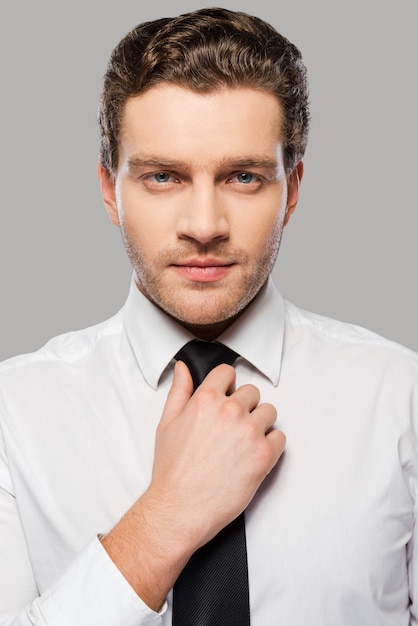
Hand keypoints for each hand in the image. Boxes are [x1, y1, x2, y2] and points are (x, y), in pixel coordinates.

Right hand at [146, 360, 285, 549]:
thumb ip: (179, 391)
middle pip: (252, 392)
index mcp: (206, 399)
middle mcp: (230, 410)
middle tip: (233, 428)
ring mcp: (249, 432)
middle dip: (244, 406)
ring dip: (260, 424)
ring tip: (244, 443)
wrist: (180, 508)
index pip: (228, 373)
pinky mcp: (264, 454)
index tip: (227, 397)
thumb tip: (183, 368)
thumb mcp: (167, 423)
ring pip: (269, 412)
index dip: (227, 386)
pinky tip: (253, 455)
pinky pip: (280, 437)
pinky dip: (271, 445)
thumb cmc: (172, 470)